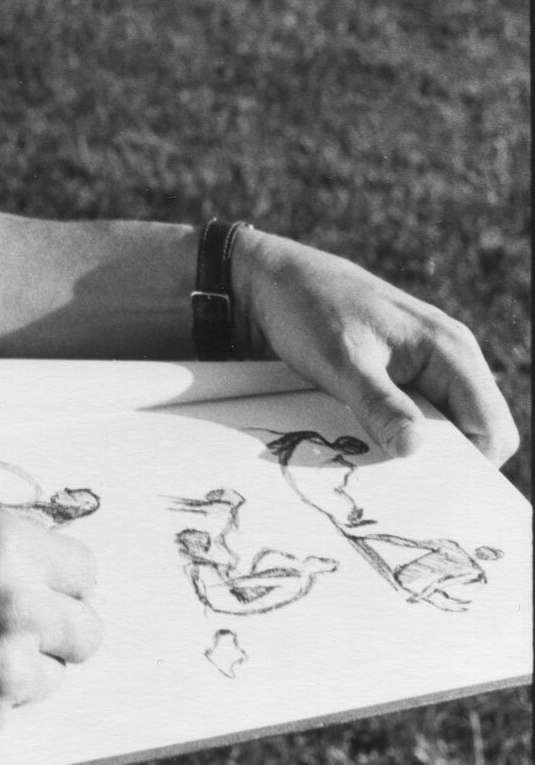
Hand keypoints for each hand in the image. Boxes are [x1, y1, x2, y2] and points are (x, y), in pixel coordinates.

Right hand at [0, 513, 101, 763]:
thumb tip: (36, 578)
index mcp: (3, 544)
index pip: (84, 570)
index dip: (59, 586)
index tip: (38, 596)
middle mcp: (19, 603)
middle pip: (88, 631)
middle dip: (56, 636)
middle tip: (9, 638)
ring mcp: (7, 670)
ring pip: (53, 678)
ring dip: (21, 675)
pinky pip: (8, 717)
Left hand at [234, 227, 518, 467]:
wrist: (271, 280)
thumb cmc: (308, 307)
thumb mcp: (340, 360)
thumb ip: (379, 404)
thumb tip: (414, 449)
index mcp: (450, 349)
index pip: (492, 428)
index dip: (469, 464)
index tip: (423, 484)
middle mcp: (448, 358)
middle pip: (475, 433)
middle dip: (443, 462)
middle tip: (395, 481)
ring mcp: (426, 367)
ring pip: (444, 429)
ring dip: (416, 450)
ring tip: (376, 465)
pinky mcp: (400, 376)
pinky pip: (416, 419)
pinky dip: (397, 436)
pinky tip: (365, 445)